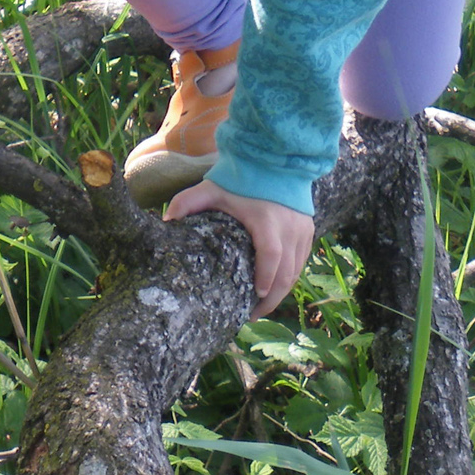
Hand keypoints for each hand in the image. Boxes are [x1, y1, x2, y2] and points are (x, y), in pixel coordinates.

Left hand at [165, 182, 316, 315]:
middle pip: (286, 272)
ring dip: (281, 291)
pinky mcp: (308, 230)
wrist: (273, 159)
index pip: (271, 255)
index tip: (255, 298)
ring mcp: (302, 230)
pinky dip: (289, 277)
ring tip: (262, 307)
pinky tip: (275, 288)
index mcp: (267, 220)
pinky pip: (301, 261)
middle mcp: (290, 227)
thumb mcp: (212, 188)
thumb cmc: (240, 179)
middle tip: (253, 315)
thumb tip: (166, 223)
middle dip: (272, 298)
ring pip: (296, 271)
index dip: (265, 279)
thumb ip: (187, 202)